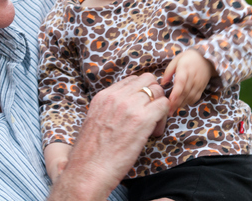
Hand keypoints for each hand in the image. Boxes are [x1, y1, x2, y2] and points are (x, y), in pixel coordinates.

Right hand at [48, 73, 168, 200]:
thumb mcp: (94, 121)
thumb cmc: (90, 154)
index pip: (131, 80)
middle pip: (147, 80)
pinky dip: (163, 119)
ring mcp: (130, 106)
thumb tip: (122, 110)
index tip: (139, 109)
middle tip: (151, 114)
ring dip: (159, 107)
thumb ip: (108, 109)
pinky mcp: (142, 119)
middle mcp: (116, 97)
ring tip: (152, 126)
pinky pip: (164, 106)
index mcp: (103, 96)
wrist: (88, 171)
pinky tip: (153, 133)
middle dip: (153, 95)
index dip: (140, 93)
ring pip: (158, 91)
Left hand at [161, 49, 216, 114]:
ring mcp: (198, 84)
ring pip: (190, 97)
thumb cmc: (188, 58)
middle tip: (168, 111)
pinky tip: (181, 104)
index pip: (181, 83)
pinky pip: (195, 98)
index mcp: (185, 69)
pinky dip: (188, 103)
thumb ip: (168, 72)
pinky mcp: (202, 88)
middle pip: (184, 93)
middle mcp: (193, 78)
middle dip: (176, 103)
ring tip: (172, 110)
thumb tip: (162, 83)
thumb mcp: (176, 60)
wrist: (206, 58)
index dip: (176, 93)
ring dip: (181, 104)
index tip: (170, 101)